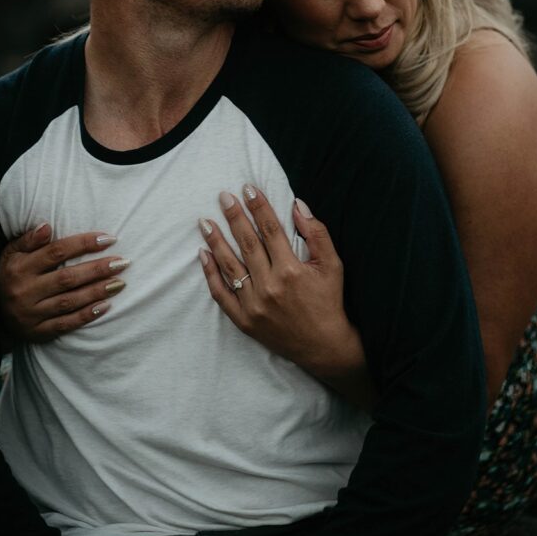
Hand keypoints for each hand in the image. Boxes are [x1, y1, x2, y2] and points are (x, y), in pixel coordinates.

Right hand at [0, 223, 130, 341]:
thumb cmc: (12, 274)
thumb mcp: (12, 253)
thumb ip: (30, 239)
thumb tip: (48, 225)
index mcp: (18, 267)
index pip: (56, 252)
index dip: (84, 244)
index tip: (109, 239)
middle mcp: (24, 291)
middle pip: (67, 278)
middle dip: (97, 269)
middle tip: (123, 262)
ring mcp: (30, 314)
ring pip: (69, 302)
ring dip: (97, 292)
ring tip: (120, 282)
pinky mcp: (37, 333)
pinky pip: (66, 324)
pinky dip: (86, 316)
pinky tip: (106, 306)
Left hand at [199, 185, 372, 407]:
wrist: (323, 347)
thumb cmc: (329, 301)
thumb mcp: (333, 265)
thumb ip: (317, 233)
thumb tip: (298, 205)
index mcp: (291, 270)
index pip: (270, 229)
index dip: (258, 207)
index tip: (247, 188)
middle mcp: (270, 286)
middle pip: (247, 243)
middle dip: (234, 217)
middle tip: (223, 196)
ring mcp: (254, 305)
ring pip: (230, 266)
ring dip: (216, 241)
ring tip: (205, 222)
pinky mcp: (244, 321)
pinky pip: (221, 294)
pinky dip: (211, 274)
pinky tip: (203, 255)